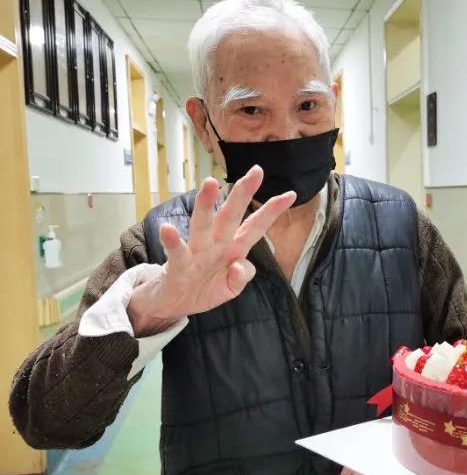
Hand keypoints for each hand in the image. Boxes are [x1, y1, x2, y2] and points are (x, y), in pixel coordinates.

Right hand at [127, 166, 294, 335]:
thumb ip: (242, 276)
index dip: (272, 211)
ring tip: (210, 183)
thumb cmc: (206, 287)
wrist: (175, 303)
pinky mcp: (178, 265)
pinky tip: (168, 228)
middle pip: (231, 216)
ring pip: (202, 225)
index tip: (291, 194)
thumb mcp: (232, 287)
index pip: (255, 226)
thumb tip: (240, 266)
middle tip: (256, 171)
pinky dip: (172, 241)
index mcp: (233, 248)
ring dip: (206, 204)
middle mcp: (216, 244)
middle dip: (243, 194)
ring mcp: (197, 252)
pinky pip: (176, 252)